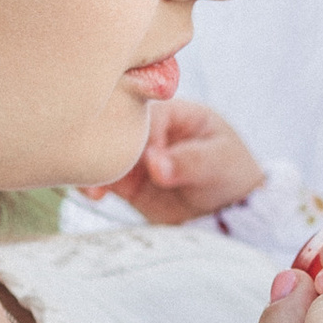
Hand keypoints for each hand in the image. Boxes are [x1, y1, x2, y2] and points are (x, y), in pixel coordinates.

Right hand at [81, 98, 266, 228]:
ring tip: (93, 188)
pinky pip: (101, 177)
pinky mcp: (126, 181)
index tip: (148, 159)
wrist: (228, 212)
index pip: (147, 113)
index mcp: (175, 111)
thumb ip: (190, 161)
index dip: (142, 133)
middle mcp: (150, 129)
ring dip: (94, 167)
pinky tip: (93, 194)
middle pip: (117, 128)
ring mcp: (136, 155)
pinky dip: (91, 183)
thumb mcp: (219, 163)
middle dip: (106, 145)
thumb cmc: (231, 174)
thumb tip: (154, 164)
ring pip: (104, 153)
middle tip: (102, 168)